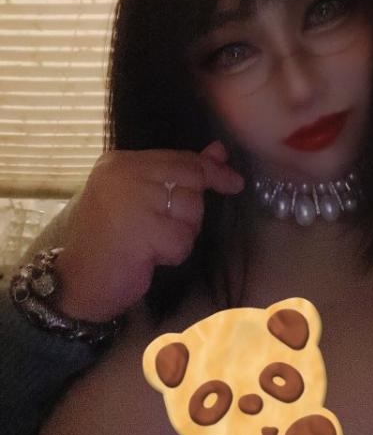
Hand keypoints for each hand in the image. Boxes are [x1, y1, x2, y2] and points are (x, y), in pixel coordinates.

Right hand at [53, 141, 243, 321]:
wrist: (76, 282)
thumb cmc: (110, 241)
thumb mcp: (142, 200)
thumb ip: (178, 173)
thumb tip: (219, 151)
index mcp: (121, 162)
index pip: (180, 158)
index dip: (211, 170)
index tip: (233, 180)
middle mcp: (125, 174)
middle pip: (191, 181)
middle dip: (191, 210)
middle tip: (165, 230)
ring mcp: (133, 201)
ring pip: (191, 210)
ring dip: (180, 234)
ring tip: (150, 244)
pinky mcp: (143, 231)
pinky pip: (182, 239)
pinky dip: (174, 253)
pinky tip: (149, 257)